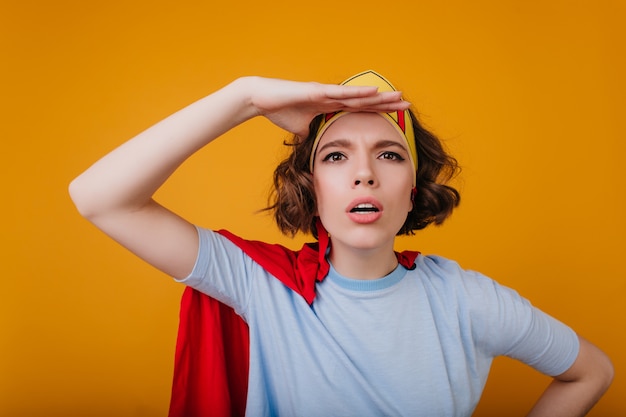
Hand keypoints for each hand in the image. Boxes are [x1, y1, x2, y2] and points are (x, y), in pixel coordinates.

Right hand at [244, 76, 409, 137]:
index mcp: (331, 106)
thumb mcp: (301, 131)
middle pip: (364, 101)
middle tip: (407, 103)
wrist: (262, 100)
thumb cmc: (280, 112)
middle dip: (385, 103)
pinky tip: (374, 91)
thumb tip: (317, 151)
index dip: (377, 111)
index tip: (396, 113)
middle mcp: (332, 97)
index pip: (359, 109)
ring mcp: (326, 92)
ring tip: (398, 96)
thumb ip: (312, 137)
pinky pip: (342, 93)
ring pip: (357, 95)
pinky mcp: (317, 91)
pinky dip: (358, 93)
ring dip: (378, 96)